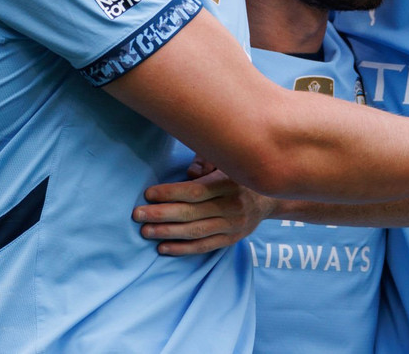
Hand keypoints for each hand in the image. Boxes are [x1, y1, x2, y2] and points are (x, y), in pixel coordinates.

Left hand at [133, 169, 274, 254]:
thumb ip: (206, 162)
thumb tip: (189, 172)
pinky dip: (183, 249)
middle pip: (192, 213)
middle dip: (162, 214)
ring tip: (145, 231)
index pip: (196, 191)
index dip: (171, 193)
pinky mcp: (232, 239)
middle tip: (137, 214)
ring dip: (168, 233)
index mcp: (230, 182)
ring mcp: (233, 225)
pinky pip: (205, 246)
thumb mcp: (226, 160)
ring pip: (196, 232)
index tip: (149, 194)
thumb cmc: (239, 173)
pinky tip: (163, 248)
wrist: (270, 197)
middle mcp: (233, 205)